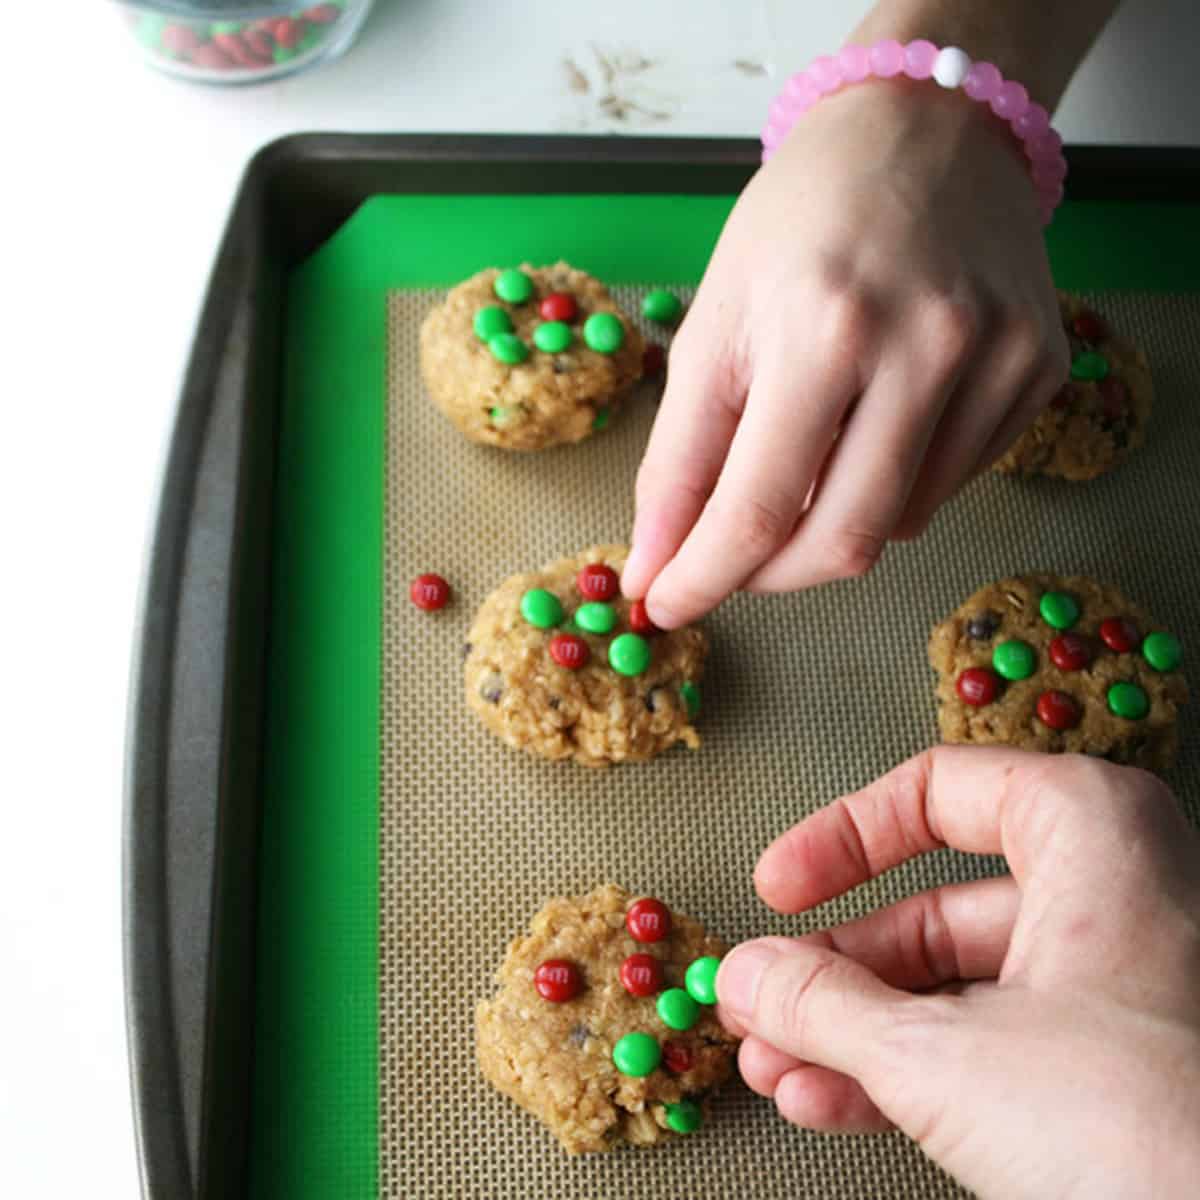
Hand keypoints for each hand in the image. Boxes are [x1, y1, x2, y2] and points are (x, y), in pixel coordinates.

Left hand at [623, 81, 1068, 627]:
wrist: (922, 133)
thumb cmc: (800, 223)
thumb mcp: (714, 324)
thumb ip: (680, 457)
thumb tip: (659, 564)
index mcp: (824, 327)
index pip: (759, 508)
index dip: (705, 577)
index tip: (667, 604)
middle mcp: (927, 347)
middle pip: (842, 542)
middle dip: (767, 576)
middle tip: (726, 564)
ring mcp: (998, 360)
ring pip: (896, 525)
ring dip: (827, 523)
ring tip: (804, 455)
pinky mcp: (1038, 370)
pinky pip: (947, 485)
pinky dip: (888, 486)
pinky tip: (871, 425)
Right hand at [716, 748, 1199, 1199]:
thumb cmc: (1160, 1129)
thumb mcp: (944, 1055)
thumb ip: (826, 1005)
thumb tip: (754, 976)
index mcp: (1091, 832)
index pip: (937, 794)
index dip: (839, 840)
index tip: (781, 886)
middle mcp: (1111, 893)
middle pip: (932, 909)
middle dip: (832, 973)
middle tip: (765, 1001)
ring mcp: (1115, 985)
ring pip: (954, 988)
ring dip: (853, 1033)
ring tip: (779, 1065)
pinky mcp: (1116, 1068)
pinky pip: (991, 1046)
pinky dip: (907, 1073)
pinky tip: (833, 1099)